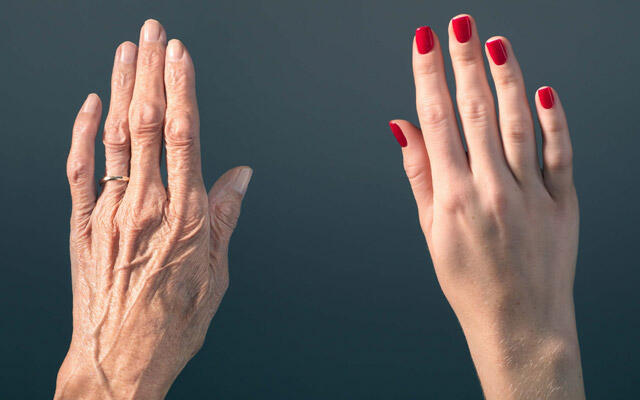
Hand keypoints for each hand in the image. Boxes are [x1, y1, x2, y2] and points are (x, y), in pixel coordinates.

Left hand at [55, 20, 251, 398]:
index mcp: (186, 217)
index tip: (181, 55)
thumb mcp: (216, 274)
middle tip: (155, 33)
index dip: (181, 89)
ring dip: (120, 89)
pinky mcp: (83, 226)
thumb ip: (225, 217)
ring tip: (127, 51)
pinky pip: (79, 170)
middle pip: (148, 124)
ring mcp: (110, 213)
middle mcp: (147, 206)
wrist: (120, 361)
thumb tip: (240, 176)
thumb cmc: (172, 323)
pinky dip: (83, 133)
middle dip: (151, 72)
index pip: (184, 136)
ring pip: (114, 137)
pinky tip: (90, 104)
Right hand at [389, 15, 583, 398]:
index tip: (423, 42)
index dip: (428, 76)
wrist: (520, 326)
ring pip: (518, 124)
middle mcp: (491, 191)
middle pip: (475, 113)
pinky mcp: (563, 204)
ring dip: (506, 79)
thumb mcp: (431, 233)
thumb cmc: (469, 283)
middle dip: (464, 62)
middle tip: (459, 24)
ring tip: (496, 43)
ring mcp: (530, 196)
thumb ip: (420, 174)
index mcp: (453, 198)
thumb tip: (403, 127)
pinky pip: (560, 154)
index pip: (436, 122)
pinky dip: (555, 121)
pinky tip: (544, 91)